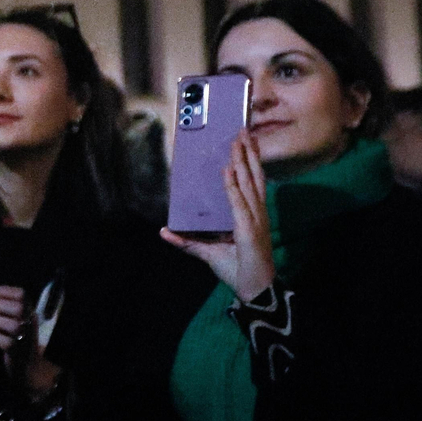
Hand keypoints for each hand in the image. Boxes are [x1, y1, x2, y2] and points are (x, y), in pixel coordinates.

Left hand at [161, 131, 275, 302]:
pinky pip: (239, 203)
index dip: (249, 162)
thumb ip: (187, 242)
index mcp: (251, 215)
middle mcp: (256, 214)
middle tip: (242, 131)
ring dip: (242, 161)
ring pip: (248, 184)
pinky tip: (228, 171)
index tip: (244, 142)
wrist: (254, 289)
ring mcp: (254, 220)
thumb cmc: (238, 269)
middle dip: (248, 153)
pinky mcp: (248, 230)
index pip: (252, 182)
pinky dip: (233, 187)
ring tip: (237, 142)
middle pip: (253, 177)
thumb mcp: (207, 252)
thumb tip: (165, 232)